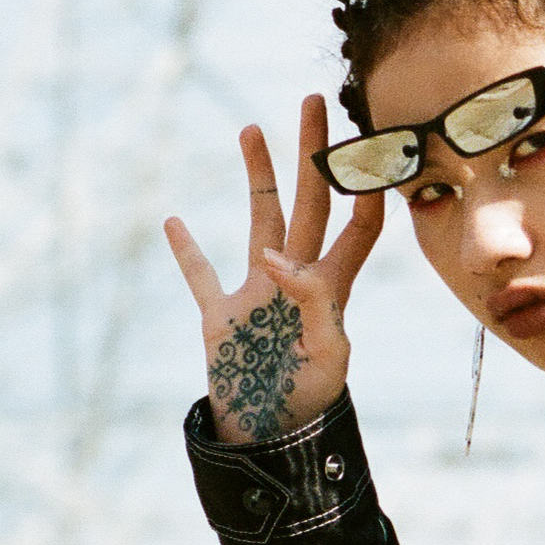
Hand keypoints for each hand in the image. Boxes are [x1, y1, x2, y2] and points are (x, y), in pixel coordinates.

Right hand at [165, 95, 383, 445]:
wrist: (272, 444)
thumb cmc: (309, 406)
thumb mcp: (323, 356)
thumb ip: (311, 302)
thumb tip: (275, 256)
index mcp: (331, 290)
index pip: (358, 229)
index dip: (367, 191)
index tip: (372, 146)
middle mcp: (296, 281)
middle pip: (311, 203)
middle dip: (313, 153)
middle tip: (315, 100)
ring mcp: (257, 295)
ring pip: (259, 221)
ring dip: (258, 177)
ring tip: (250, 127)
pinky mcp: (221, 317)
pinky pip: (201, 276)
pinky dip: (186, 250)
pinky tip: (173, 219)